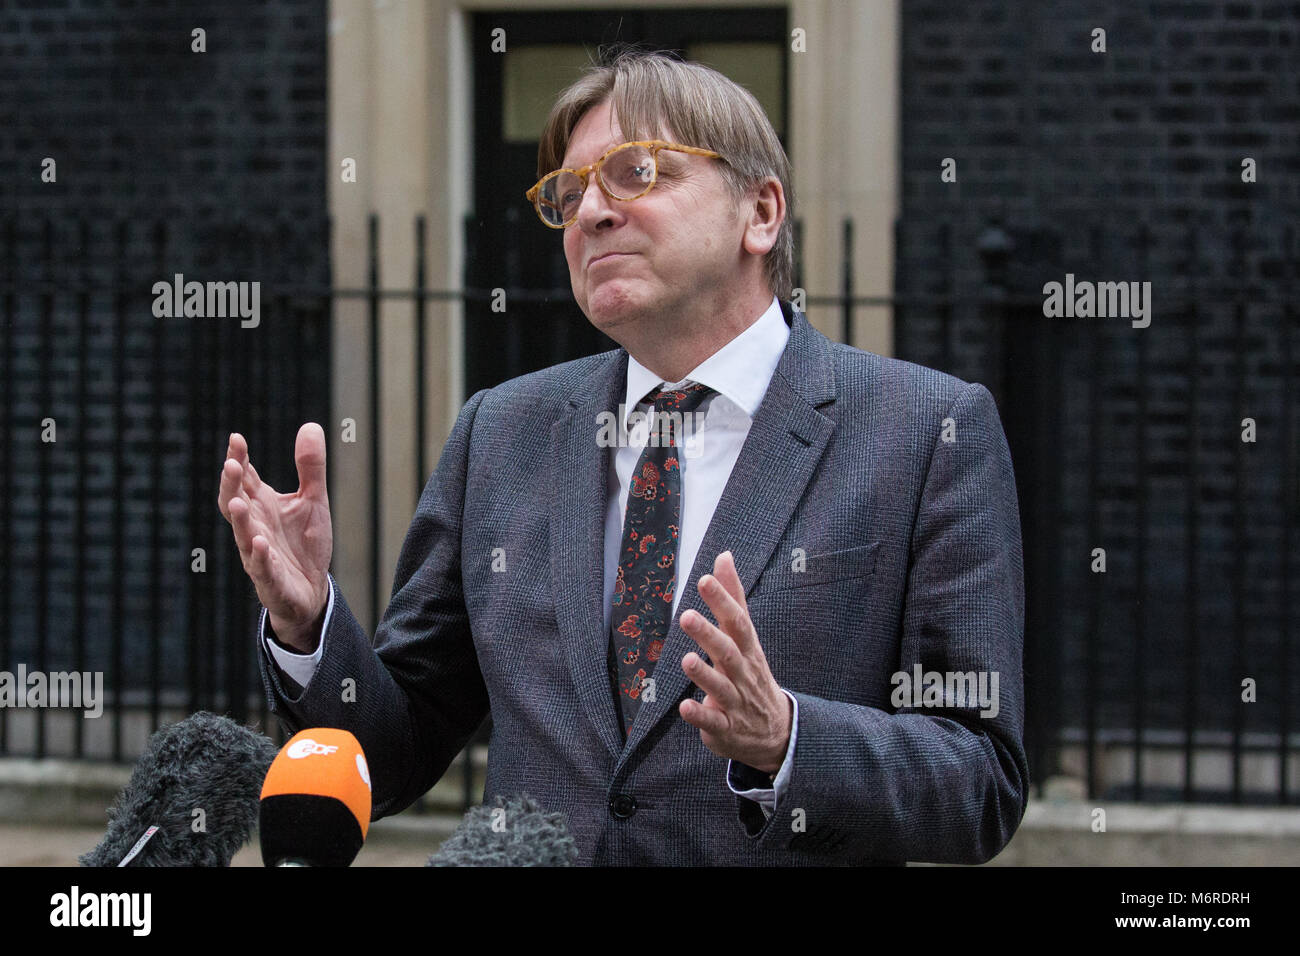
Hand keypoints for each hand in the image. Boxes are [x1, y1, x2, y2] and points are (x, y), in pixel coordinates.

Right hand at [217, 423, 331, 651]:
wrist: (311, 592)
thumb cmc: (304, 543)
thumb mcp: (313, 500)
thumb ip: (310, 467)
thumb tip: (311, 425)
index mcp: (261, 506)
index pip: (244, 479)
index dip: (238, 460)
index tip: (236, 439)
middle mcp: (254, 528)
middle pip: (234, 504)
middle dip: (230, 485)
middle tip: (231, 464)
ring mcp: (259, 554)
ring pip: (243, 536)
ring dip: (240, 520)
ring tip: (238, 501)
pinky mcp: (271, 580)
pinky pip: (262, 568)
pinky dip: (260, 556)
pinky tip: (261, 543)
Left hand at [678, 550, 792, 774]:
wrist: (776, 732)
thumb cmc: (752, 673)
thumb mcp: (746, 636)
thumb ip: (734, 597)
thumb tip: (724, 557)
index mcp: (747, 649)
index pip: (737, 622)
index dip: (723, 601)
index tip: (705, 579)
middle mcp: (743, 673)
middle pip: (728, 652)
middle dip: (709, 635)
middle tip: (687, 616)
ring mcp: (736, 701)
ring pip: (721, 686)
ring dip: (704, 674)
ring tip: (686, 659)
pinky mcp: (726, 728)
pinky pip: (714, 722)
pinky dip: (701, 715)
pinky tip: (684, 706)